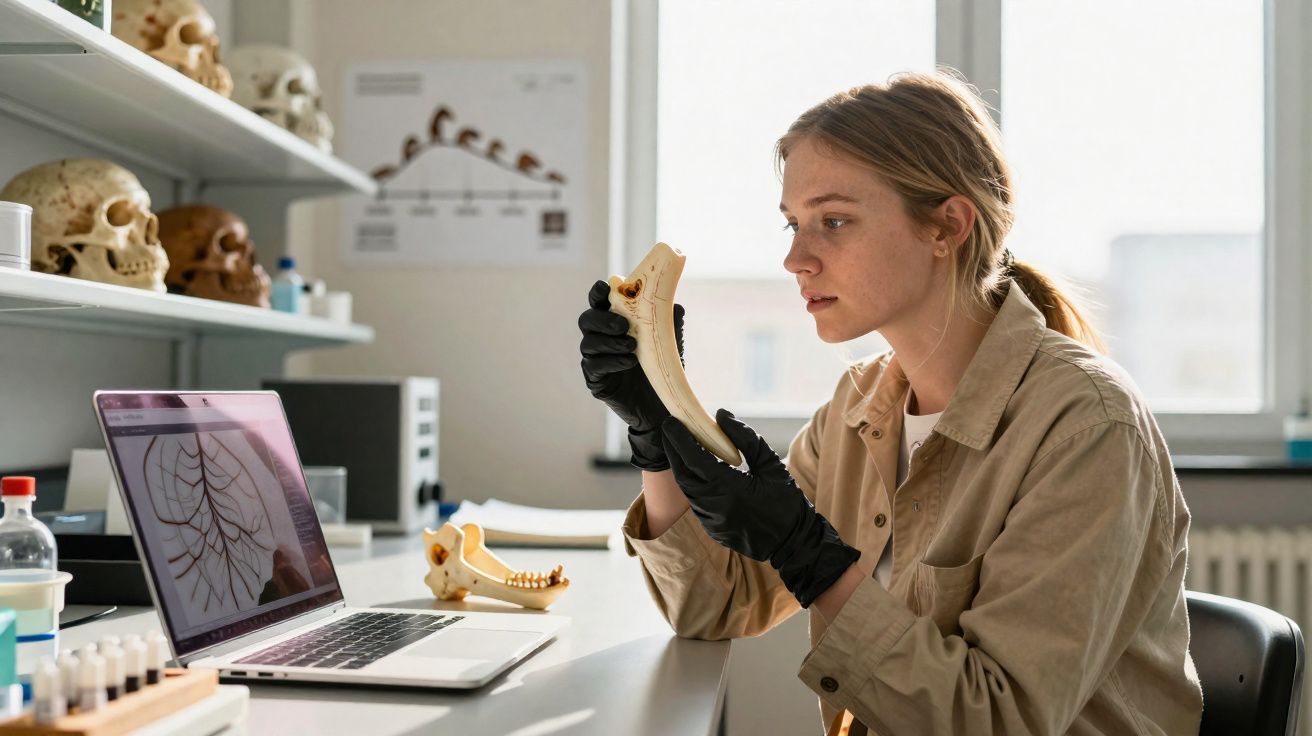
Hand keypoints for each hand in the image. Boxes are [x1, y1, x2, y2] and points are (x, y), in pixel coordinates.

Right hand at [578, 279, 684, 469]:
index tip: (605, 287)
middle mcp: (600, 338)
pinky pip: (594, 367)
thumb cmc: (662, 367)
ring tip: (632, 346)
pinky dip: (611, 361)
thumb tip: (673, 301)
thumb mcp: (669, 340)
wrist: (662, 405)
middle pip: (587, 320)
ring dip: (609, 342)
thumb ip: (669, 318)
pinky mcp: (595, 380)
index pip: (599, 302)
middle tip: (622, 325)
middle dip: (602, 319)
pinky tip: (629, 362)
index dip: (598, 292)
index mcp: (614, 322)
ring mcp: (595, 359)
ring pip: (588, 343)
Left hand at [661, 409, 859, 607]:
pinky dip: (693, 485)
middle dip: (674, 451)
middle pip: (684, 475)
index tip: (671, 421)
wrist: (794, 543)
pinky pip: (696, 504)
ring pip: (687, 490)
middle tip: (672, 431)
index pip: (695, 459)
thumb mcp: (771, 465)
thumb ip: (746, 439)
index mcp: (731, 489)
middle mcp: (715, 507)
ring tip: (683, 447)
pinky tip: (698, 473)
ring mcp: (712, 522)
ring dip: (682, 468)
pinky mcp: (713, 530)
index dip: (680, 439)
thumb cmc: (786, 501)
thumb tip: (721, 414)